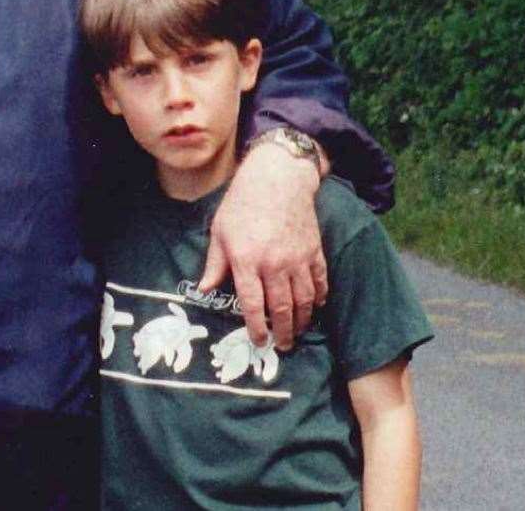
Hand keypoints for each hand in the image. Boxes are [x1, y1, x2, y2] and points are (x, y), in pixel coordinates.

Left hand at [199, 141, 325, 349]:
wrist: (277, 178)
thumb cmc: (242, 204)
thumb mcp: (219, 232)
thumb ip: (214, 264)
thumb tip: (204, 290)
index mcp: (246, 260)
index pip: (252, 304)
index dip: (256, 327)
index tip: (259, 341)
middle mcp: (273, 264)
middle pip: (281, 308)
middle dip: (283, 332)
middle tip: (282, 345)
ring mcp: (297, 258)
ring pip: (303, 300)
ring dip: (303, 320)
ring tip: (298, 331)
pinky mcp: (314, 251)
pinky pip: (320, 281)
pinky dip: (319, 297)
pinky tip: (315, 306)